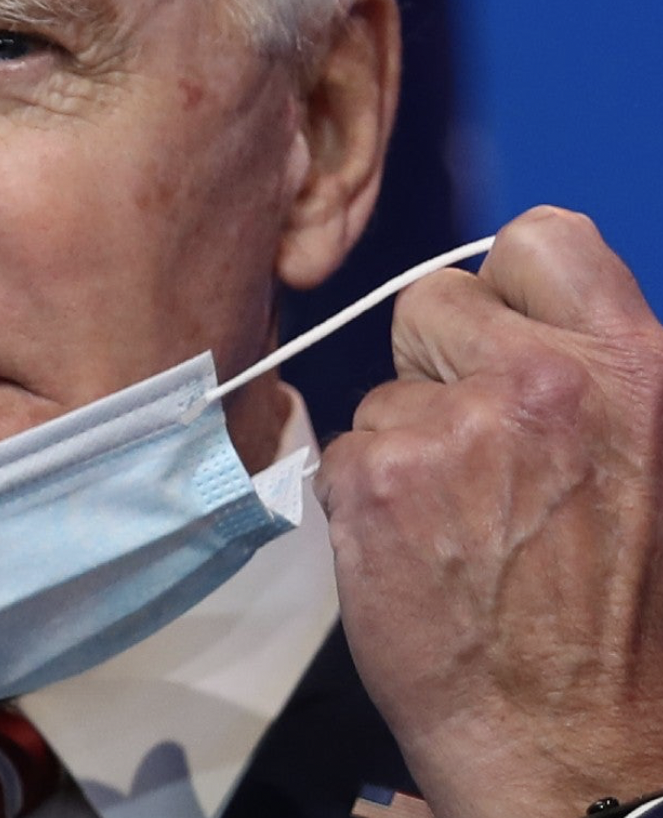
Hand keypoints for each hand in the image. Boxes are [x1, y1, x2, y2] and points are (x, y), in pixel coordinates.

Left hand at [319, 207, 662, 817]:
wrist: (573, 739)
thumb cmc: (614, 609)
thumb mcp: (646, 458)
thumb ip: (588, 375)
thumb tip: (521, 319)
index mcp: (630, 363)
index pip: (540, 238)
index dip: (508, 287)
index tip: (501, 333)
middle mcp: (543, 380)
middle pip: (432, 299)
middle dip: (438, 361)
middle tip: (473, 446)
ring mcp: (450, 428)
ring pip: (383, 388)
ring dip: (404, 439)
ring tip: (456, 519)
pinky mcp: (374, 479)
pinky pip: (344, 448)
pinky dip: (365, 493)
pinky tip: (413, 547)